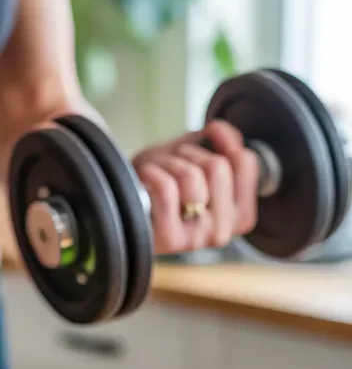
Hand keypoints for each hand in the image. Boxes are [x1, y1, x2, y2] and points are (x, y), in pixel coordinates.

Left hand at [132, 120, 260, 254]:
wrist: (123, 208)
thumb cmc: (162, 181)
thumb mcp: (196, 152)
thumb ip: (221, 137)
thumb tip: (218, 129)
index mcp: (240, 216)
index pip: (245, 160)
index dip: (217, 144)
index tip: (197, 155)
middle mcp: (224, 232)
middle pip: (218, 166)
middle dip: (188, 153)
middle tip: (172, 164)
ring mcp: (198, 239)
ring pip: (191, 176)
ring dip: (168, 162)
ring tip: (156, 172)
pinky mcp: (170, 239)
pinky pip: (167, 188)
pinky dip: (152, 172)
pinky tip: (145, 179)